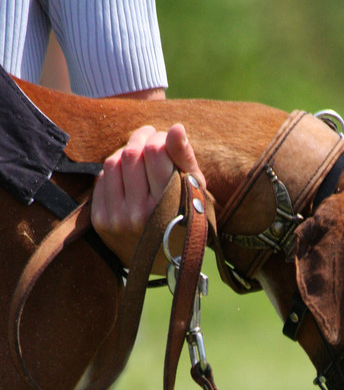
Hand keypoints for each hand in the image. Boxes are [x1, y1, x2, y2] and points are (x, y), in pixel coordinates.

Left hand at [90, 123, 205, 268]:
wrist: (165, 262)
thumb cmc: (186, 219)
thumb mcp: (195, 191)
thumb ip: (185, 158)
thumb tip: (175, 127)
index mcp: (167, 207)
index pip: (155, 152)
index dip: (159, 138)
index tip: (165, 139)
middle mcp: (140, 215)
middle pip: (131, 154)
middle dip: (141, 138)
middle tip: (150, 138)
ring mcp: (117, 220)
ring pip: (113, 162)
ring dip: (126, 152)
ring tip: (139, 158)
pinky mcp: (101, 222)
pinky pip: (101, 179)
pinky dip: (114, 171)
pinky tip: (127, 177)